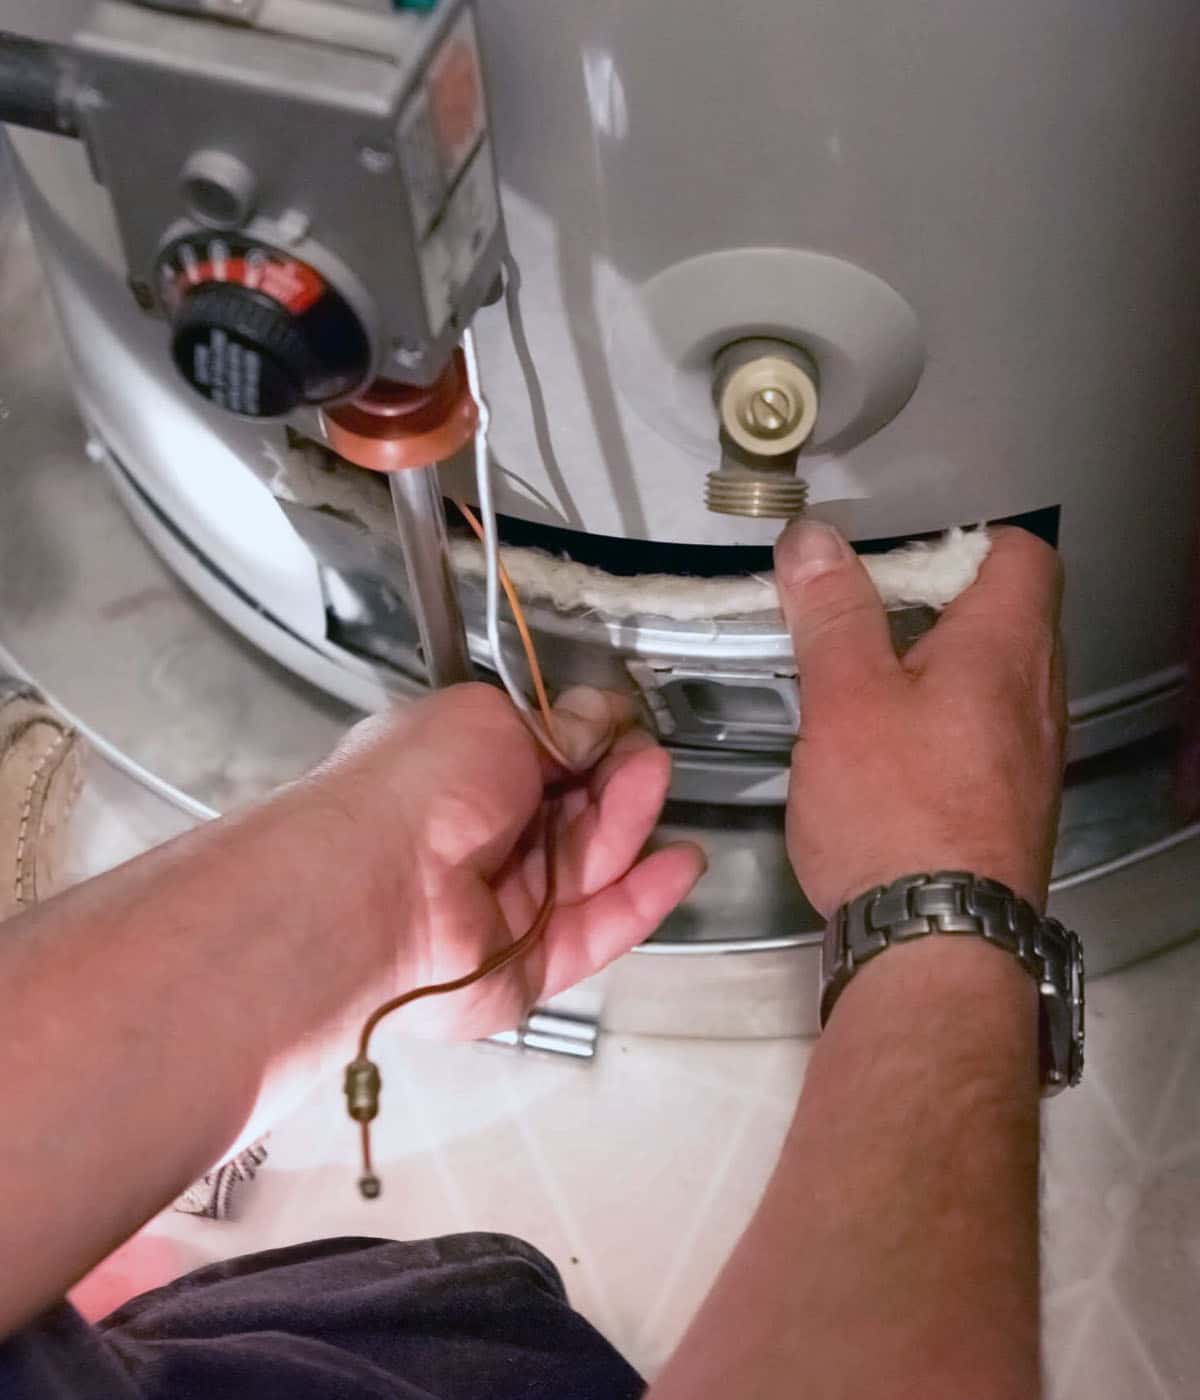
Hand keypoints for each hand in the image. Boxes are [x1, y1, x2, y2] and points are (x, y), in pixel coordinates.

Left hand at [307, 683, 704, 1039]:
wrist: (371, 890)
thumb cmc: (418, 787)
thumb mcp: (489, 721)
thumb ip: (554, 726)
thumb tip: (600, 716)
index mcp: (461, 776)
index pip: (544, 761)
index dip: (589, 743)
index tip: (622, 726)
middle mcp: (485, 841)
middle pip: (576, 813)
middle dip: (617, 781)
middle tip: (645, 760)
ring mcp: (510, 908)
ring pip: (592, 866)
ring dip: (631, 825)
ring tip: (654, 787)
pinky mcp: (532, 966)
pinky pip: (598, 930)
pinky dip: (642, 899)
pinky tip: (681, 863)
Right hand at [774, 522, 1064, 916]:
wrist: (938, 941)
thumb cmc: (894, 809)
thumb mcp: (845, 697)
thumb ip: (834, 613)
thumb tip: (816, 540)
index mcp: (1007, 648)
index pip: (1020, 554)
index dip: (960, 541)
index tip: (891, 562)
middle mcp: (1038, 696)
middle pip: (1005, 615)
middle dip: (931, 605)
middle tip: (859, 622)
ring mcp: (1031, 756)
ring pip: (992, 680)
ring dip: (933, 668)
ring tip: (863, 687)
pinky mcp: (1011, 805)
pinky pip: (984, 735)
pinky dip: (940, 722)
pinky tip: (885, 755)